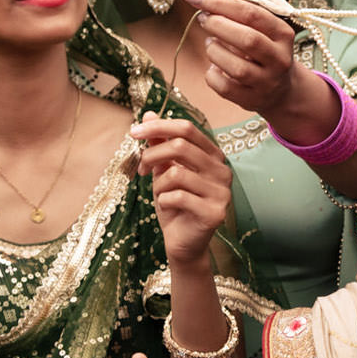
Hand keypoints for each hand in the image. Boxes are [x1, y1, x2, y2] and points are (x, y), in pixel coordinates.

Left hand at [129, 112, 231, 265]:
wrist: (183, 243)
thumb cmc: (175, 205)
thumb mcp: (163, 170)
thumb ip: (160, 143)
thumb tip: (148, 114)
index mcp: (213, 156)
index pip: (187, 129)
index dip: (158, 126)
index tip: (133, 132)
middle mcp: (222, 171)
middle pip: (181, 146)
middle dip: (152, 154)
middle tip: (140, 168)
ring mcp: (222, 192)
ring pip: (176, 172)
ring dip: (158, 184)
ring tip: (159, 194)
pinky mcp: (215, 212)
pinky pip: (178, 196)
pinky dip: (164, 200)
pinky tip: (167, 207)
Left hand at [179, 0, 320, 120]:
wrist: (281, 90)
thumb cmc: (263, 51)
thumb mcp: (258, 28)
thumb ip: (237, 9)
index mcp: (283, 34)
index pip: (250, 13)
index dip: (219, 3)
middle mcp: (280, 58)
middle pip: (247, 39)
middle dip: (217, 26)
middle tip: (203, 19)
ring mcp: (268, 82)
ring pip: (236, 66)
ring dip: (214, 51)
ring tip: (211, 44)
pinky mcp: (253, 100)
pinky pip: (225, 87)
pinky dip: (212, 74)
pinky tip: (214, 67)